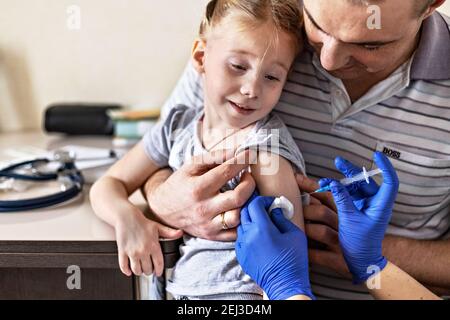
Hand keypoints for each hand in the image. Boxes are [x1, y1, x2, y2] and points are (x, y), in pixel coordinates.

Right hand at [115, 206, 182, 276]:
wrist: (127, 217)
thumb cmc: (142, 222)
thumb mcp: (158, 227)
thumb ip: (169, 233)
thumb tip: (180, 233)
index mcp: (153, 245)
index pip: (159, 264)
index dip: (159, 271)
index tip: (158, 273)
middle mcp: (143, 250)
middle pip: (148, 269)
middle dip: (149, 271)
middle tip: (149, 270)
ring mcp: (132, 252)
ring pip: (137, 270)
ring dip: (139, 272)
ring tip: (140, 269)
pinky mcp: (123, 252)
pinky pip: (124, 266)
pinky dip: (126, 271)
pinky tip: (129, 271)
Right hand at [148, 150, 254, 240]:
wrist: (162, 211)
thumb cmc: (180, 184)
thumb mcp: (191, 166)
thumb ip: (214, 156)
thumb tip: (236, 151)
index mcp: (198, 188)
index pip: (227, 172)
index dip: (242, 161)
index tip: (249, 155)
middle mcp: (204, 208)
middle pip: (238, 197)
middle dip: (249, 183)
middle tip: (248, 176)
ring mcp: (208, 225)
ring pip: (239, 217)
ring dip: (248, 203)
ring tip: (245, 193)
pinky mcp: (212, 236)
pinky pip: (236, 233)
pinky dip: (243, 221)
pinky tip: (241, 209)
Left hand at [236, 195, 313, 299]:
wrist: (285, 284)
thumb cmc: (293, 261)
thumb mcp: (294, 234)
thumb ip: (282, 218)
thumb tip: (275, 209)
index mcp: (262, 228)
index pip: (254, 203)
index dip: (263, 199)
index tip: (272, 202)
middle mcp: (248, 235)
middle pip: (244, 211)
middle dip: (254, 206)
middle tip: (265, 207)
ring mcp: (242, 246)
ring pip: (241, 224)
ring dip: (250, 219)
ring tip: (262, 223)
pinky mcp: (241, 255)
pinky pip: (240, 238)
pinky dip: (247, 233)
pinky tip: (258, 236)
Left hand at [296, 175, 349, 276]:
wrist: (370, 261)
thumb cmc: (351, 236)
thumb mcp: (342, 217)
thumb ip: (324, 203)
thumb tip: (302, 188)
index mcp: (344, 212)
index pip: (326, 195)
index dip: (310, 186)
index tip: (295, 178)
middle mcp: (344, 226)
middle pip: (322, 212)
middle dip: (304, 211)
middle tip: (292, 211)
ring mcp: (341, 244)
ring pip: (321, 231)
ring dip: (304, 230)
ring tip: (293, 229)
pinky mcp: (338, 261)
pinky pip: (318, 255)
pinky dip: (306, 252)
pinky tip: (297, 248)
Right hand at [325, 152, 398, 283]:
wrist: (361, 260)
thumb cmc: (360, 243)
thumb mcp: (349, 220)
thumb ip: (342, 200)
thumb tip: (333, 183)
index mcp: (381, 205)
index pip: (389, 182)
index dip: (385, 167)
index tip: (376, 155)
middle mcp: (375, 203)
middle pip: (366, 181)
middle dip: (351, 171)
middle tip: (338, 161)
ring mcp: (366, 205)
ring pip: (355, 187)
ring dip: (340, 182)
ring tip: (324, 179)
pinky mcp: (356, 209)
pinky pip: (347, 195)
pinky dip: (337, 191)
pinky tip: (326, 188)